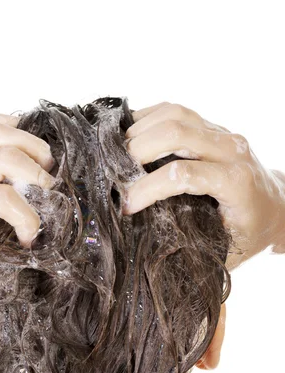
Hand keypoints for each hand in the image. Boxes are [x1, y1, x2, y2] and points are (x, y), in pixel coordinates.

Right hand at [123, 102, 284, 270]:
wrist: (275, 207)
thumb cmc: (248, 233)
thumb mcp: (223, 250)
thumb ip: (189, 247)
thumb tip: (146, 245)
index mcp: (236, 183)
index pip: (182, 175)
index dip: (147, 189)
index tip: (126, 206)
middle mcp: (231, 150)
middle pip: (175, 133)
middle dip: (136, 153)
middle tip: (116, 178)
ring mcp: (222, 133)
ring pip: (174, 114)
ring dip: (139, 131)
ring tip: (118, 157)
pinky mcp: (212, 125)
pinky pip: (175, 110)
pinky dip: (147, 119)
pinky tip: (130, 137)